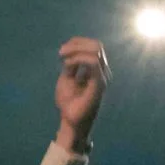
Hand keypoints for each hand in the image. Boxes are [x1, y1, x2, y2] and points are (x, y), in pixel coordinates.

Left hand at [53, 36, 109, 151]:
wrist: (70, 120)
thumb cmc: (69, 102)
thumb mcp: (67, 78)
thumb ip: (71, 64)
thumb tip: (70, 50)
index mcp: (96, 69)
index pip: (93, 46)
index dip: (77, 43)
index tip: (61, 52)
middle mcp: (103, 71)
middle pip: (96, 45)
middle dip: (76, 44)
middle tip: (61, 53)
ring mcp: (103, 76)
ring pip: (96, 50)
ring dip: (76, 49)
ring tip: (63, 57)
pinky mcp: (100, 83)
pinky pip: (94, 62)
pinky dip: (79, 58)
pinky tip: (68, 64)